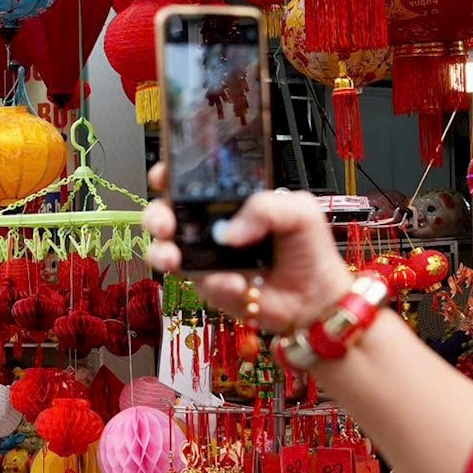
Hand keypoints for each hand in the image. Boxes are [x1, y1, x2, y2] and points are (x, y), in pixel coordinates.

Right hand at [143, 163, 354, 331]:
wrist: (315, 297)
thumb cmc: (309, 250)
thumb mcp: (298, 212)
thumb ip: (265, 207)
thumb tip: (230, 231)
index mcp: (231, 202)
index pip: (192, 182)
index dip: (171, 176)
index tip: (164, 175)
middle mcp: (213, 227)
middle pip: (167, 215)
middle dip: (156, 216)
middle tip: (166, 223)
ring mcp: (208, 258)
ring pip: (167, 251)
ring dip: (163, 253)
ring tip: (175, 257)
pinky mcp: (211, 287)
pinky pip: (199, 284)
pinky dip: (216, 284)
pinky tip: (238, 283)